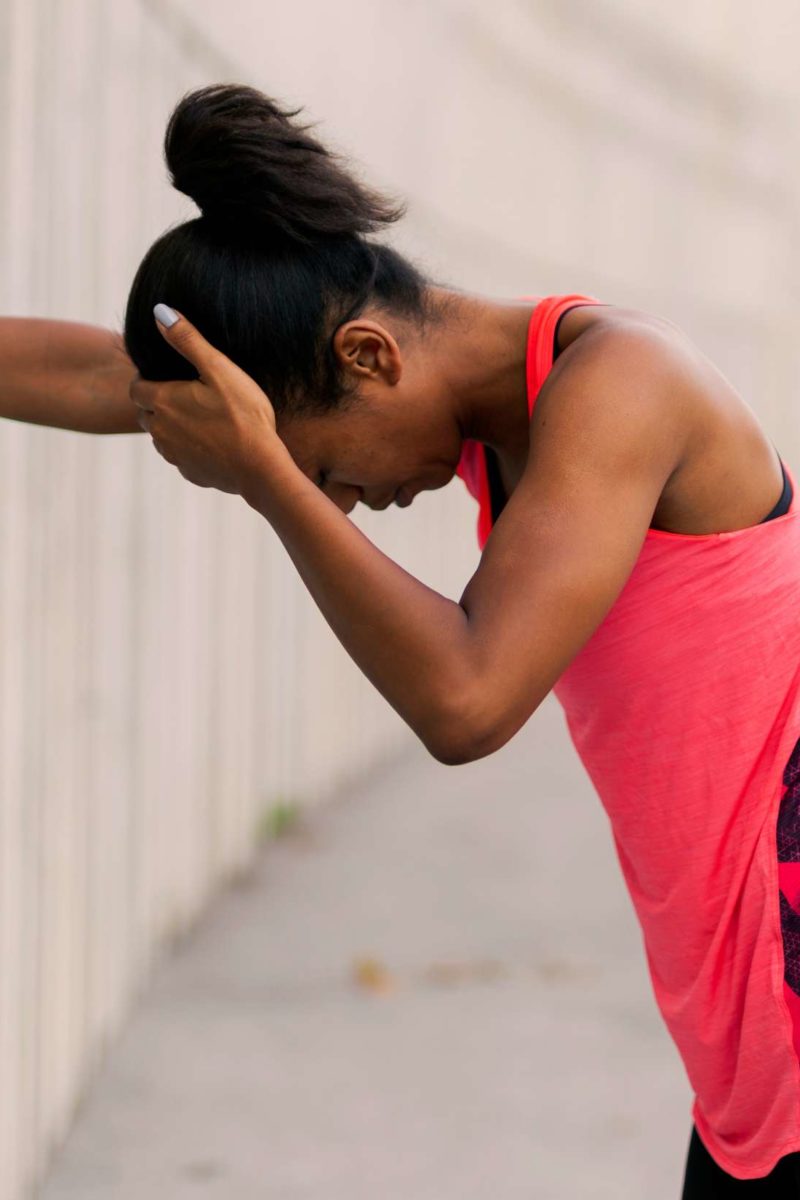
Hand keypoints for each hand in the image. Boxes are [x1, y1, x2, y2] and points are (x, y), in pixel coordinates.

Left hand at [130, 306, 277, 493]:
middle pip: (145, 413)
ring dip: (171, 426)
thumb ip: (187, 340)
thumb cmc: (243, 416)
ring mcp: (174, 455)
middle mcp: (160, 431)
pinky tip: (212, 441)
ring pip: (161, 437)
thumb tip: (160, 312)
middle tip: (182, 394)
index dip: (144, 380)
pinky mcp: (189, 472)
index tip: (162, 376)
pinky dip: (189, 447)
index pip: (135, 388)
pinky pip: (180, 456)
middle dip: (156, 403)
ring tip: (198, 417)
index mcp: (163, 402)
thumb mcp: (219, 369)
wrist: (260, 468)